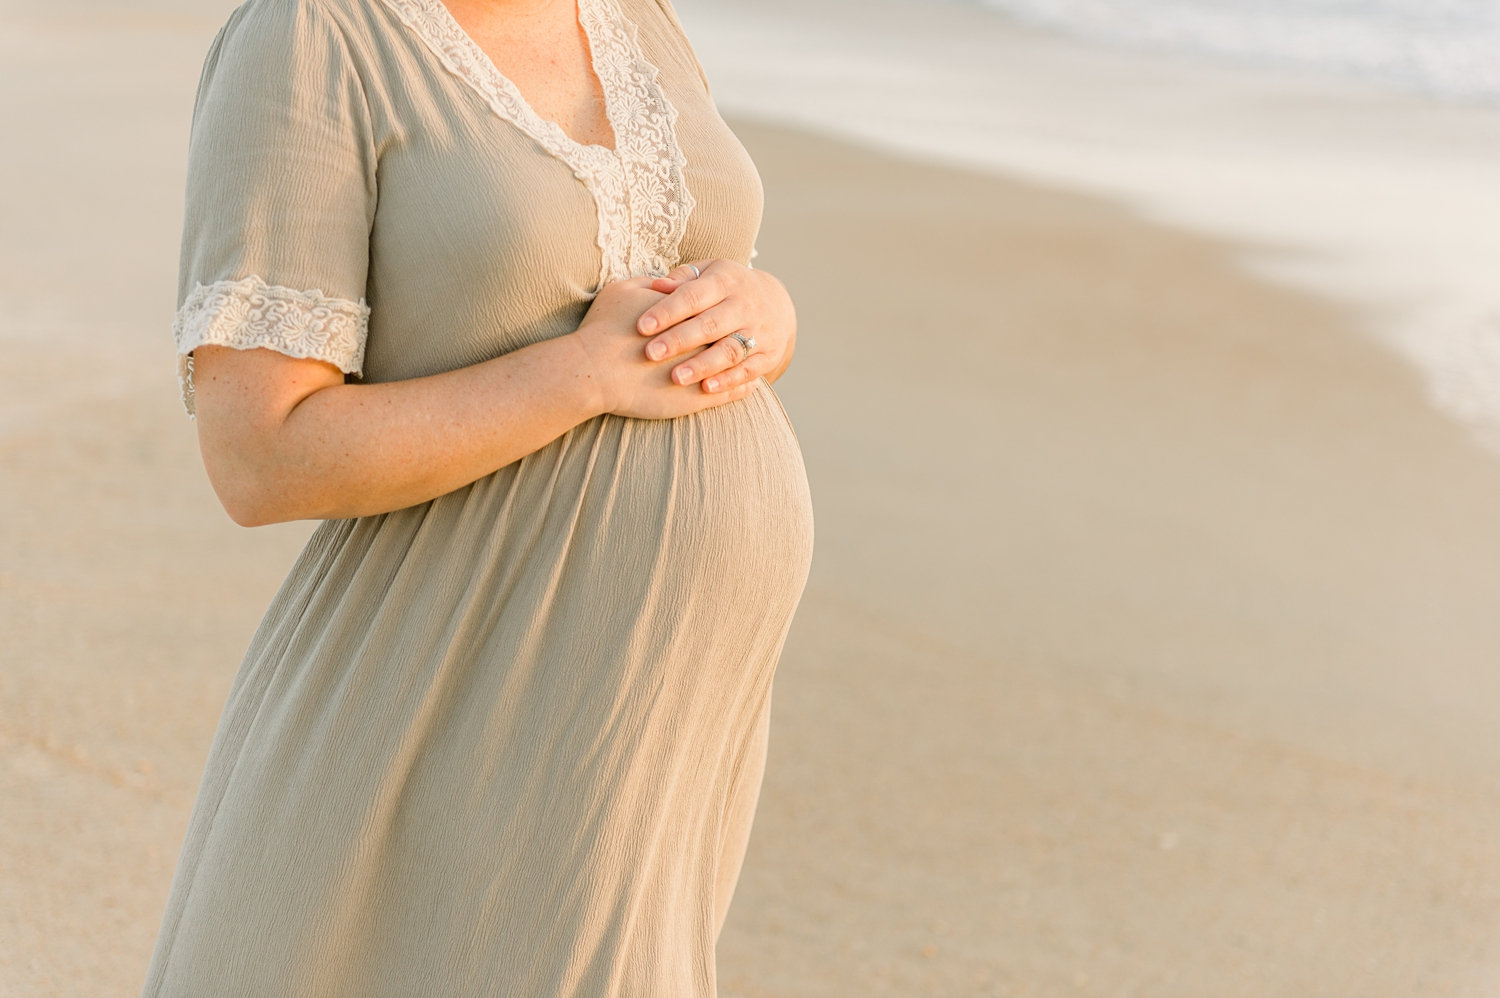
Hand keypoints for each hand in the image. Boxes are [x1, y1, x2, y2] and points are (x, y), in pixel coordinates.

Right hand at [573, 277, 756, 419]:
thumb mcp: (622, 291)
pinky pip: (732, 391)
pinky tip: (750, 386)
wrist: (594, 371)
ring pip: (737, 361)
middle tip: (749, 331)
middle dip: (740, 330)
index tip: (726, 307)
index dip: (719, 306)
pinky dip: (743, 387)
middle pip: (731, 330)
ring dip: (747, 360)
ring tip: (755, 360)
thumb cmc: (603, 329)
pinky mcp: (699, 398)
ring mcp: (704, 367)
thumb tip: (661, 280)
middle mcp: (703, 336)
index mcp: (688, 307)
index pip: (713, 303)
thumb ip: (648, 283)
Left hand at [635, 260, 796, 393]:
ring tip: (676, 378)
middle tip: (651, 354)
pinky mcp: (768, 355)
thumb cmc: (726, 288)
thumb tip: (654, 285)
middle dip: (680, 340)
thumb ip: (682, 279)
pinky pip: (748, 369)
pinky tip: (706, 389)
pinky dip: (728, 380)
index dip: (667, 311)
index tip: (641, 326)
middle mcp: (744, 305)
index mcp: (725, 281)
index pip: (693, 295)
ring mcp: (759, 331)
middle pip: (710, 324)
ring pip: (730, 349)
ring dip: (702, 365)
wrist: (778, 302)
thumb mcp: (709, 273)